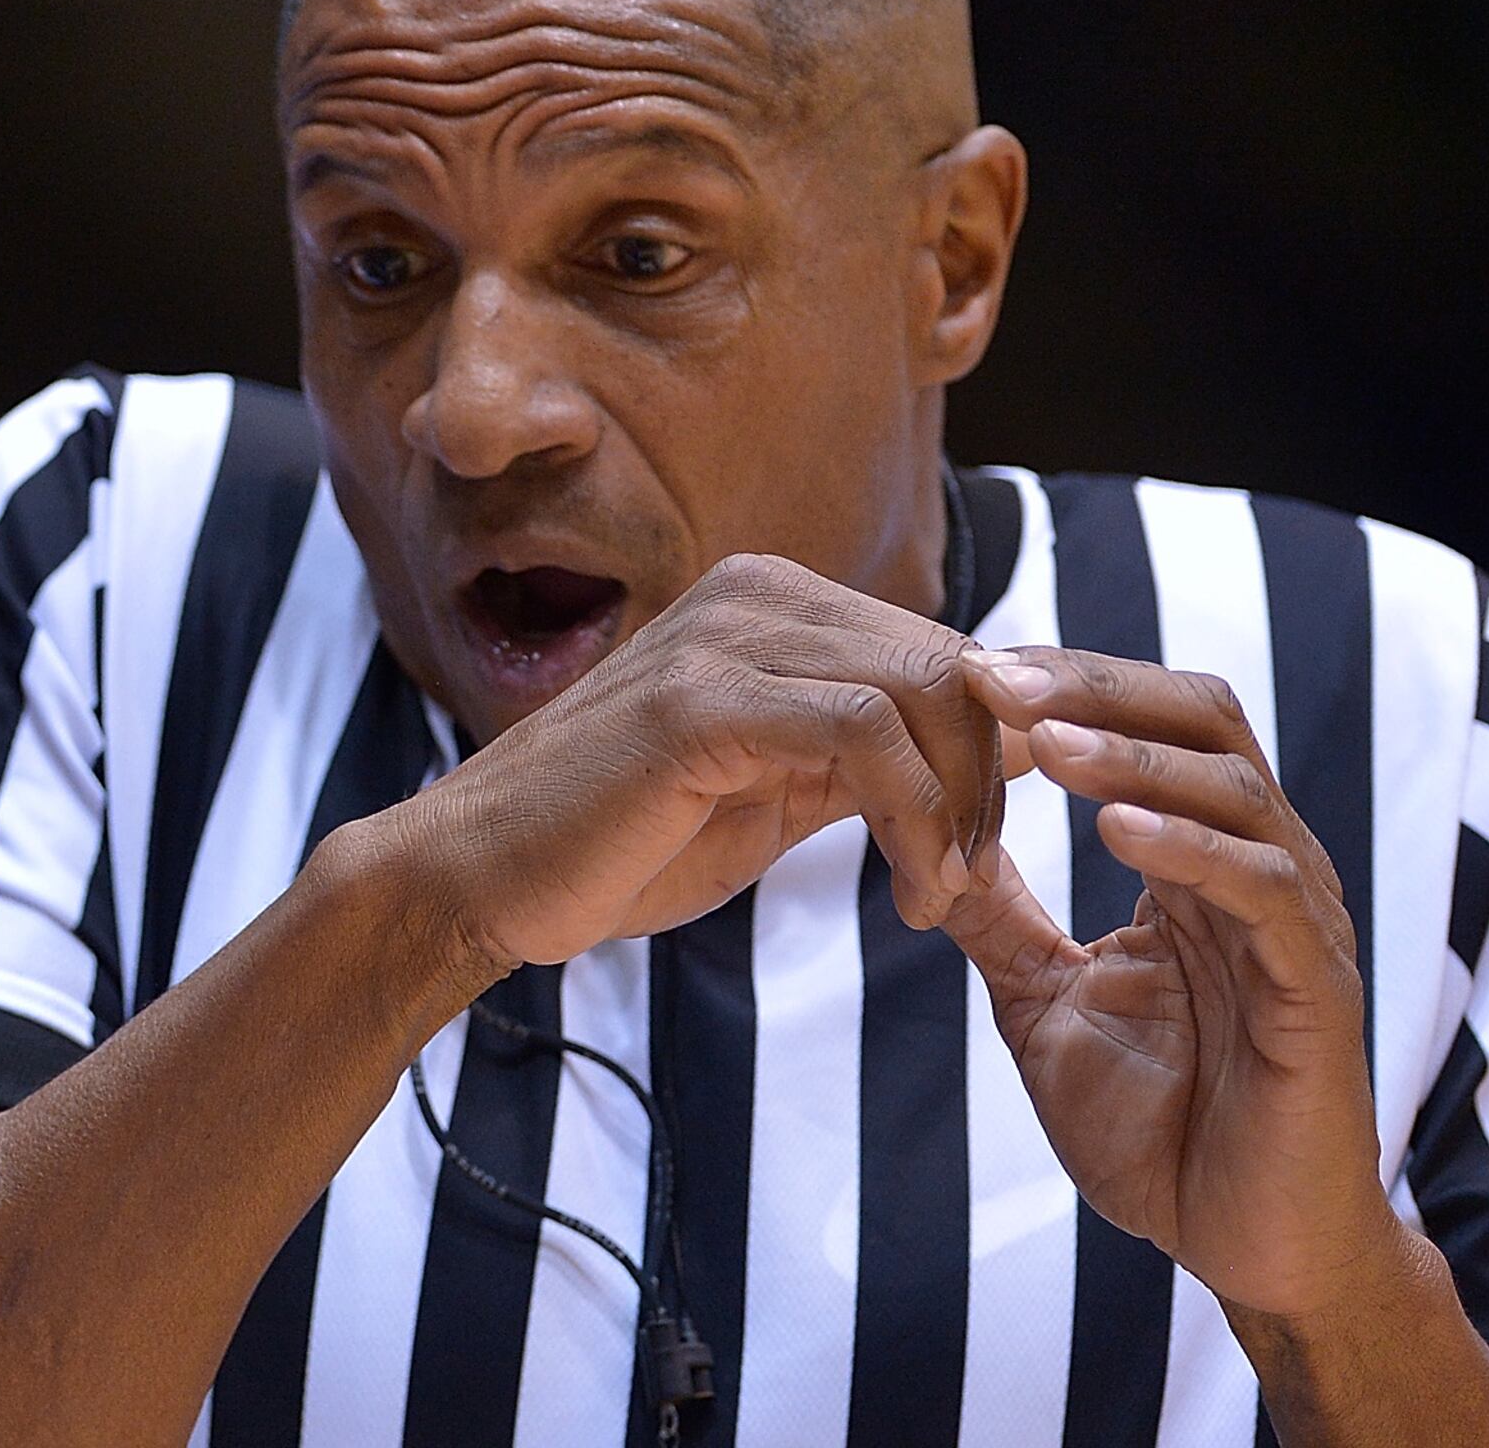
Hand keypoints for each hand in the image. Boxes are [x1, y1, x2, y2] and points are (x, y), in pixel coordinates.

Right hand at [403, 554, 1014, 968]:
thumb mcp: (774, 788)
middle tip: (970, 880)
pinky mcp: (699, 698)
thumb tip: (1004, 749)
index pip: (943, 650)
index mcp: (770, 603)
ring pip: (923, 689)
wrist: (485, 874)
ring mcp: (721, 636)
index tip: (986, 850)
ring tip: (937, 893)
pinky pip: (862, 732)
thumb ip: (868, 756)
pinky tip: (907, 891)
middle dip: (988, 783)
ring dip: (958, 808)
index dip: (994, 751)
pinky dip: (914, 817)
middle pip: (951, 662)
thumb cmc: (621, 842)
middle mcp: (753, 595)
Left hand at [942, 646, 1395, 1317]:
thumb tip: (927, 838)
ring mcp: (1296, 924)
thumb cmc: (1163, 1132)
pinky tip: (1118, 832)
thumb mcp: (1047, 1005)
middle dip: (1095, 689)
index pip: (1149, 727)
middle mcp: (1260, 871)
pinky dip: (1193, 850)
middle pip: (1201, 722)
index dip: (1065, 688)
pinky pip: (1266, 891)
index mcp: (1199, 864)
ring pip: (1235, 791)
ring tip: (1043, 740)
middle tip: (993, 675)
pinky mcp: (1318, 988)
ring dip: (1132, 757)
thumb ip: (1000, 918)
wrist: (1247, 1249)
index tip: (965, 669)